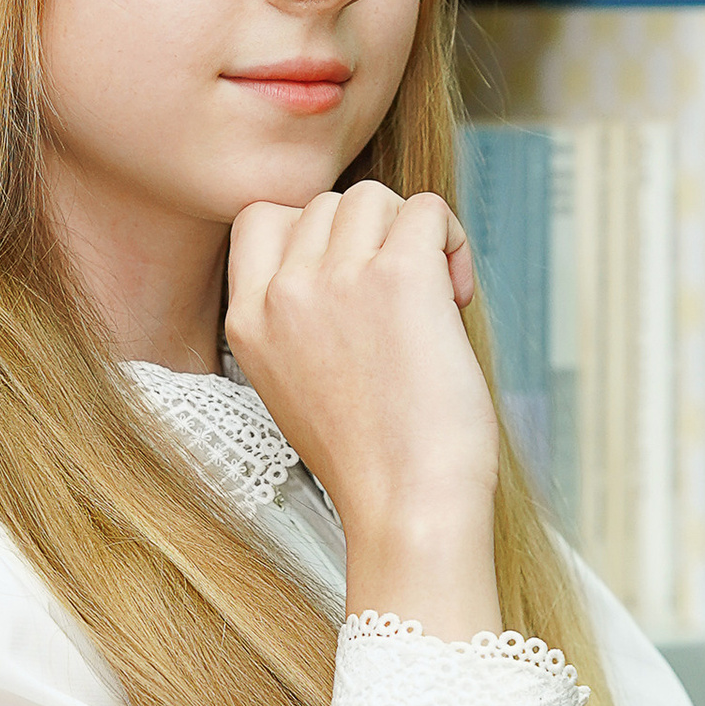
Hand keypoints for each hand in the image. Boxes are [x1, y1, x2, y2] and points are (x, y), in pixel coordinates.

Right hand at [225, 185, 502, 640]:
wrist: (408, 507)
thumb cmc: (371, 460)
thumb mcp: (296, 384)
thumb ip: (299, 317)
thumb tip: (347, 256)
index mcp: (247, 321)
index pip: (260, 218)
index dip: (312, 233)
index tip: (349, 280)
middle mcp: (284, 294)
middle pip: (326, 203)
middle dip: (371, 237)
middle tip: (402, 302)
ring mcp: (337, 281)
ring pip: (375, 198)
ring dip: (413, 235)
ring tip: (435, 297)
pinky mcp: (399, 277)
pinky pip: (428, 209)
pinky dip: (451, 240)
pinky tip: (456, 294)